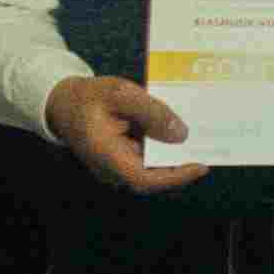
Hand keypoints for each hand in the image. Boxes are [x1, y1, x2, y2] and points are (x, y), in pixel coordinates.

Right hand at [46, 74, 203, 194]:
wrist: (63, 103)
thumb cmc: (89, 97)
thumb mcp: (120, 94)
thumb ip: (151, 112)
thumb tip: (180, 134)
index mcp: (107, 156)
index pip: (144, 180)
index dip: (175, 177)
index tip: (201, 166)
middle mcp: (112, 170)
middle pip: (154, 176)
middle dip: (182, 164)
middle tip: (210, 147)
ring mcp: (116, 168)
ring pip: (152, 169)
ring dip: (175, 156)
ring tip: (201, 139)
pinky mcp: (122, 161)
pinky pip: (147, 160)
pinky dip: (164, 149)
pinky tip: (180, 133)